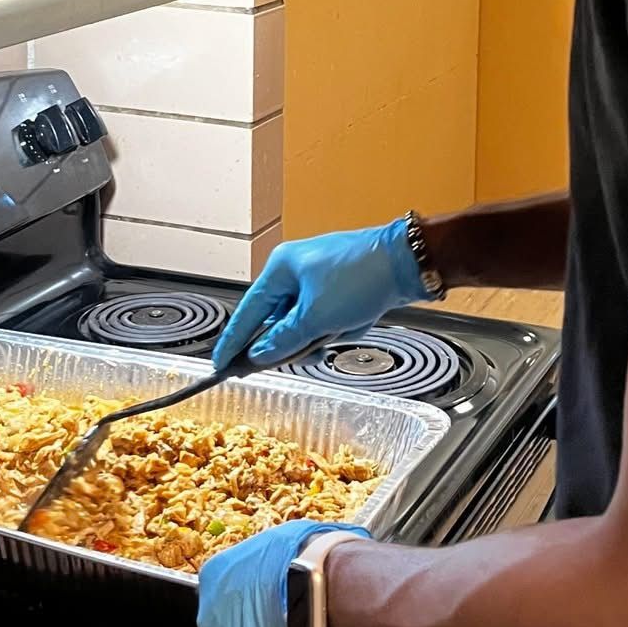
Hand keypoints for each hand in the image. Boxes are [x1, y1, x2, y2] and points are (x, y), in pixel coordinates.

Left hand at [197, 518, 366, 626]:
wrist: (325, 593)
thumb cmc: (310, 560)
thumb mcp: (283, 539)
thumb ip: (270, 557)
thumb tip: (286, 555)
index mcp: (216, 575)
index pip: (227, 589)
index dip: (255, 595)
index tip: (272, 597)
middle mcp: (211, 615)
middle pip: (230, 625)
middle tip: (286, 623)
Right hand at [212, 220, 424, 368]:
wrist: (407, 262)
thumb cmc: (361, 276)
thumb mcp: (316, 317)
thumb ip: (283, 341)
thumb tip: (260, 355)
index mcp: (281, 269)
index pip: (247, 311)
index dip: (233, 341)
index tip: (220, 363)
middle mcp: (295, 271)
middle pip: (277, 320)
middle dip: (294, 339)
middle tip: (302, 352)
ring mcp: (319, 279)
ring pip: (305, 322)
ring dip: (321, 334)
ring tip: (340, 328)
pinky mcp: (341, 288)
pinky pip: (327, 318)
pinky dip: (338, 327)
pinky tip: (355, 322)